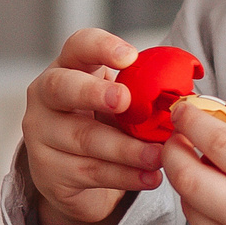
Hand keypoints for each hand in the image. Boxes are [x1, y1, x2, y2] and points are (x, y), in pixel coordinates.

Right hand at [22, 28, 169, 224]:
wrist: (71, 174)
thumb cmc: (102, 126)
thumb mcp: (118, 103)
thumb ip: (140, 95)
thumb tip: (184, 99)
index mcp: (68, 68)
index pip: (78, 46)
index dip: (102, 47)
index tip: (130, 57)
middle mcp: (46, 98)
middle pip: (61, 87)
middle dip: (94, 93)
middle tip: (124, 100)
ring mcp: (41, 135)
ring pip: (84, 139)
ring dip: (126, 149)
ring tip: (158, 155)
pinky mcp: (49, 171)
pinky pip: (90, 172)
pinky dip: (125, 176)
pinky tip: (149, 178)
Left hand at [162, 104, 225, 224]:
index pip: (222, 144)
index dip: (194, 122)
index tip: (184, 111)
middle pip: (189, 177)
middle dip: (173, 151)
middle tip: (176, 140)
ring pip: (189, 206)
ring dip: (186, 183)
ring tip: (201, 172)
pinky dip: (203, 212)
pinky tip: (218, 204)